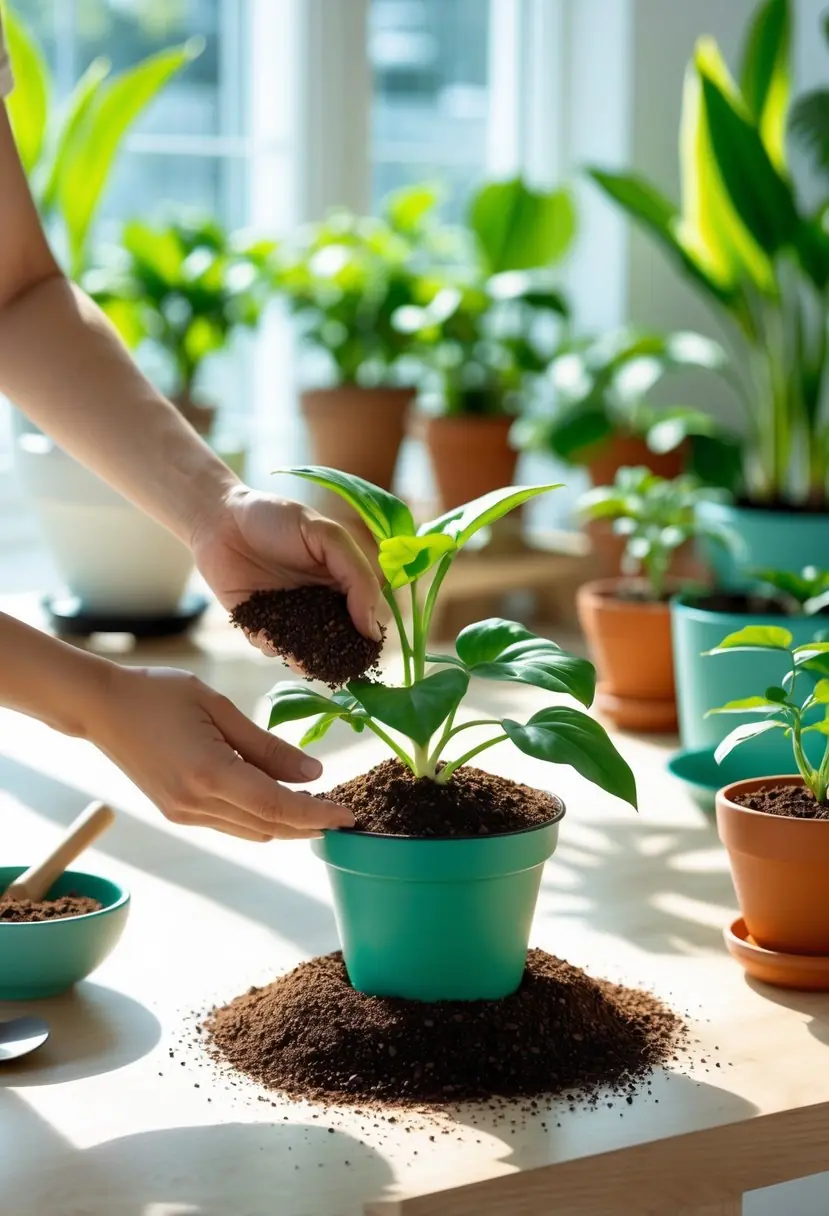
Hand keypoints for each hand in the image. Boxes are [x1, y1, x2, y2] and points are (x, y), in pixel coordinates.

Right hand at [87, 664, 353, 840]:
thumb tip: (314, 774)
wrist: (102, 707)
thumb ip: (267, 746)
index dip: (317, 814)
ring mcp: (184, 814)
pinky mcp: (177, 813)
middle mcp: (196, 804)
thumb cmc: (159, 694)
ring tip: (318, 806)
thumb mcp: (219, 709)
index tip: (350, 815)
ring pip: (252, 831)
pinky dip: (261, 818)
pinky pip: (232, 825)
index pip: (277, 807)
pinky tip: (279, 801)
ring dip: (287, 824)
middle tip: (344, 813)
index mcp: (209, 774)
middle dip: (310, 824)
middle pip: (269, 826)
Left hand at [191, 487, 384, 656]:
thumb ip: (356, 574)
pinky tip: (264, 635)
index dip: (368, 632)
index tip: (364, 643)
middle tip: (329, 660)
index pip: (365, 615)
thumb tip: (375, 626)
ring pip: (304, 649)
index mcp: (340, 582)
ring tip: (297, 658)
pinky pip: (269, 645)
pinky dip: (270, 646)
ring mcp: (287, 615)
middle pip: (336, 640)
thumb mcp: (327, 535)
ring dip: (303, 658)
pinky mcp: (257, 623)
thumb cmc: (275, 516)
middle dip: (335, 655)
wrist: (220, 517)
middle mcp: (318, 603)